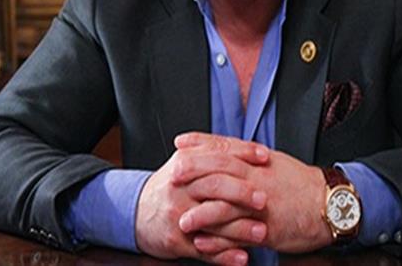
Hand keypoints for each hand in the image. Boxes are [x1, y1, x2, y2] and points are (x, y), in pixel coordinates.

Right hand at [135, 133, 270, 264]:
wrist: (136, 212)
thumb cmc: (172, 186)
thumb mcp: (184, 162)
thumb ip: (212, 152)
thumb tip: (250, 147)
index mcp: (185, 161)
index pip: (217, 152)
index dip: (243, 153)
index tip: (265, 156)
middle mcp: (180, 186)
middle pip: (214, 185)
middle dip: (242, 192)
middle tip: (264, 199)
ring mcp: (178, 214)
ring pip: (212, 220)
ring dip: (239, 228)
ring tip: (261, 231)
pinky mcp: (176, 240)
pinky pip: (203, 250)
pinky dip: (224, 256)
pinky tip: (242, 257)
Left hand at [176, 132, 332, 253]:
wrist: (329, 204)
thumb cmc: (300, 184)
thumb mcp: (275, 163)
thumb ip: (250, 157)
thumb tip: (228, 150)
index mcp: (259, 161)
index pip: (225, 147)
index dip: (200, 144)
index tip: (179, 143)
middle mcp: (258, 178)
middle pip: (220, 171)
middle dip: (193, 173)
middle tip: (170, 176)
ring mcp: (262, 203)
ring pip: (228, 206)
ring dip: (202, 213)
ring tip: (181, 220)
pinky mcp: (268, 228)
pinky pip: (239, 235)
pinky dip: (220, 241)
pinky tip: (204, 243)